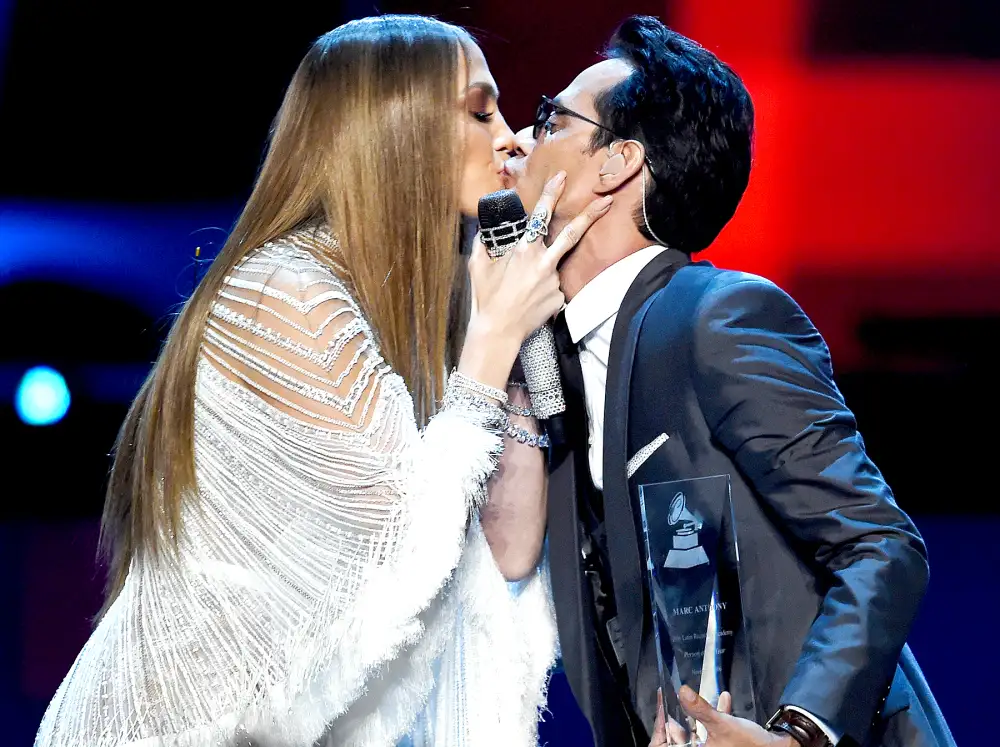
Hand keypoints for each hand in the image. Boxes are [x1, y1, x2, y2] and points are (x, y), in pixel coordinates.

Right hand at [459, 171, 611, 388]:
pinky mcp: (559, 298)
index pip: (540, 216)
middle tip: (607, 200)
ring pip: (553, 267)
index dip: (551, 194)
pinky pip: (553, 288)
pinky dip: (542, 292)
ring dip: (541, 272)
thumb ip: (484, 243)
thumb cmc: (486, 298)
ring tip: (522, 290)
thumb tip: (486, 230)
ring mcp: (554, 281)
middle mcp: (543, 263)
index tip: (562, 177)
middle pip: (571, 234)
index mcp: (523, 250)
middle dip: (591, 215)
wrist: (498, 331)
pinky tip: (527, 303)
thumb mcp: (478, 265)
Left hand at [651, 688, 732, 745]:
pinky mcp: (725, 746)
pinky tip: (724, 700)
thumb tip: (682, 692)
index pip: (664, 744)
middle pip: (679, 736)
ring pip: (696, 732)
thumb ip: (700, 709)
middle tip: (677, 697)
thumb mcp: (722, 724)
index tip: (662, 704)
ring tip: (699, 697)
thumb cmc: (751, 745)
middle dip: (680, 715)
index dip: (660, 725)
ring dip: (698, 715)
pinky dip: (715, 717)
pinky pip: (713, 732)